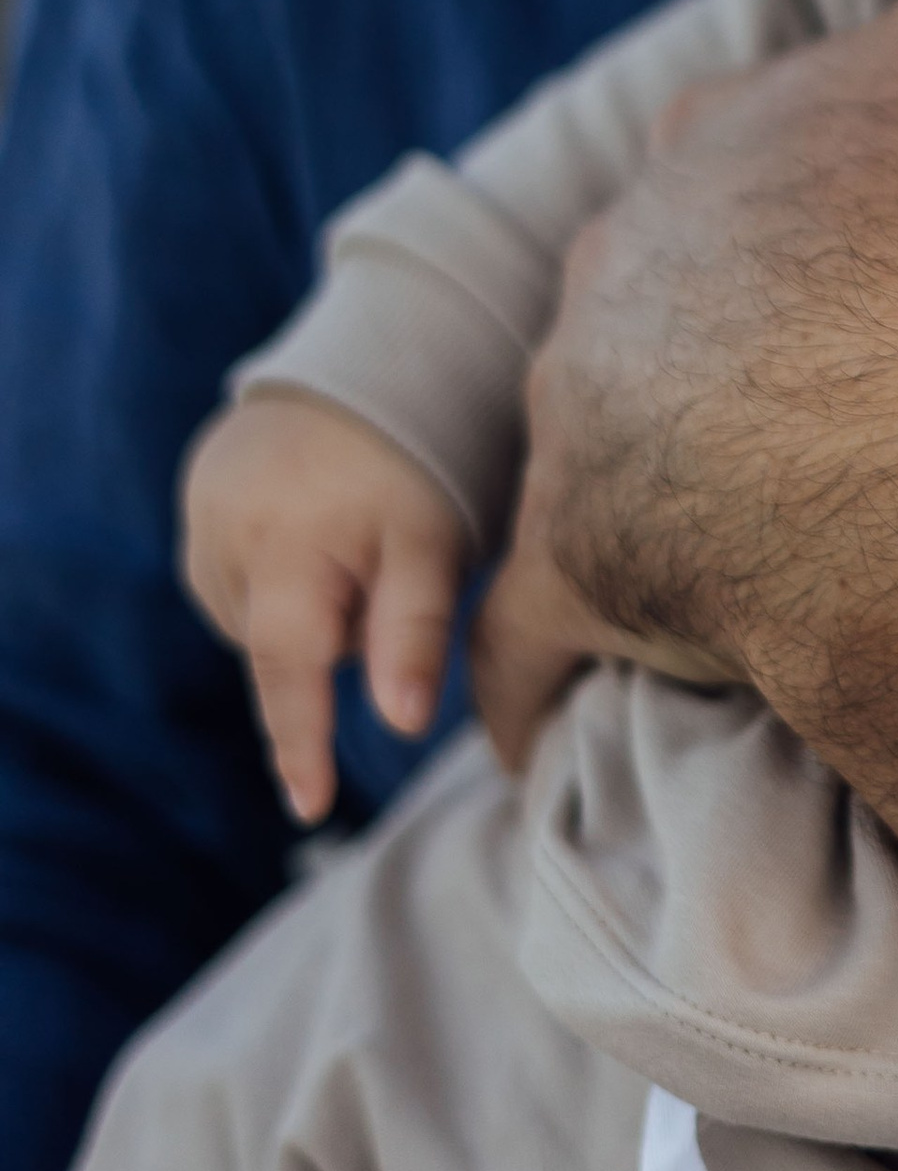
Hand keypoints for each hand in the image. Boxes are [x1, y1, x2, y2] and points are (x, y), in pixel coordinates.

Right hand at [180, 393, 468, 825]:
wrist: (368, 364)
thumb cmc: (415, 460)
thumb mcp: (430, 542)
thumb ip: (412, 629)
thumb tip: (402, 724)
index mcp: (287, 545)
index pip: (288, 669)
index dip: (300, 742)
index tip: (311, 807)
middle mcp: (224, 535)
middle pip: (280, 647)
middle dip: (333, 639)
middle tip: (381, 570)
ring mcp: (199, 519)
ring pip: (260, 618)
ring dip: (307, 608)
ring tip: (349, 541)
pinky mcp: (194, 504)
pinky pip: (240, 579)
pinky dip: (282, 577)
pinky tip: (314, 532)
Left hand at [472, 0, 897, 767]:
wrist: (881, 442)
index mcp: (711, 160)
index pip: (735, 164)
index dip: (803, 203)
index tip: (869, 246)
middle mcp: (620, 280)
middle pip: (659, 301)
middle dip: (714, 339)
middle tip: (826, 396)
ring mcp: (586, 424)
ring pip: (604, 443)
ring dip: (653, 484)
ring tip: (747, 537)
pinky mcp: (579, 570)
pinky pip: (542, 633)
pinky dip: (545, 671)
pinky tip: (566, 711)